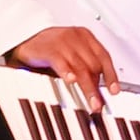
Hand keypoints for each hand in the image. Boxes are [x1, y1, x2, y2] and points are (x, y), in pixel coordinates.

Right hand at [6, 26, 120, 111]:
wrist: (25, 39)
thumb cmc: (49, 48)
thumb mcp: (70, 53)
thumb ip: (84, 66)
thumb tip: (98, 88)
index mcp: (85, 36)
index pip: (104, 56)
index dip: (111, 75)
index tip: (114, 91)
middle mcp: (76, 37)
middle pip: (93, 64)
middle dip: (97, 86)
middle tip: (98, 103)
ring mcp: (63, 42)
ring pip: (81, 67)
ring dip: (88, 87)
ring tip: (91, 102)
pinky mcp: (49, 49)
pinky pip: (61, 62)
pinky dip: (67, 72)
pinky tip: (71, 81)